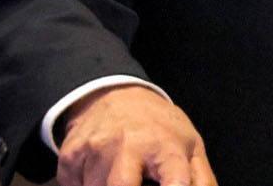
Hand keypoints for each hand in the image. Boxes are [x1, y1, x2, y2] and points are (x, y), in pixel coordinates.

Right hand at [56, 85, 217, 185]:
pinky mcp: (71, 156)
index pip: (176, 181)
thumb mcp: (190, 148)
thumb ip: (201, 181)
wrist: (116, 95)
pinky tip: (98, 174)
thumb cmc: (159, 129)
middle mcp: (130, 145)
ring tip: (122, 177)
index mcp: (167, 147)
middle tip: (133, 182)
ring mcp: (97, 149)